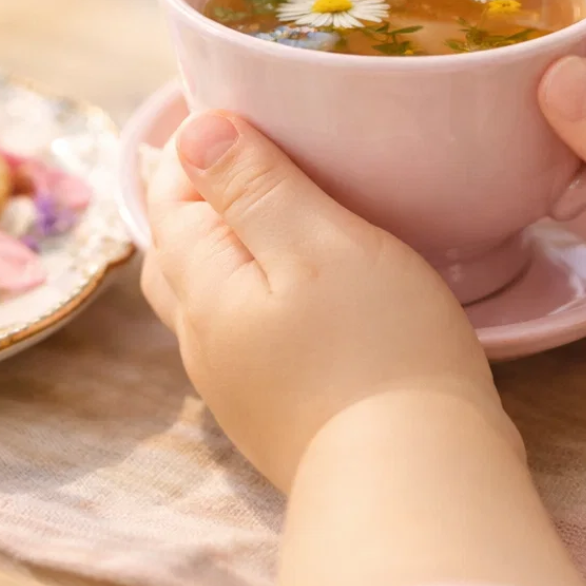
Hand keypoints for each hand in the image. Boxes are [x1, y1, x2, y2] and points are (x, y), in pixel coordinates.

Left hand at [142, 110, 514, 490]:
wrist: (417, 482)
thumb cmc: (376, 348)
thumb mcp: (316, 241)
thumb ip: (252, 184)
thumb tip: (195, 129)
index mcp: (202, 285)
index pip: (168, 192)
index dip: (195, 142)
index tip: (237, 104)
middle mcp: (204, 337)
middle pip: (179, 244)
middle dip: (202, 191)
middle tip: (253, 149)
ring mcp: (239, 381)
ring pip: (209, 290)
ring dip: (229, 241)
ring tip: (279, 209)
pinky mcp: (278, 408)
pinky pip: (246, 328)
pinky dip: (258, 287)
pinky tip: (306, 284)